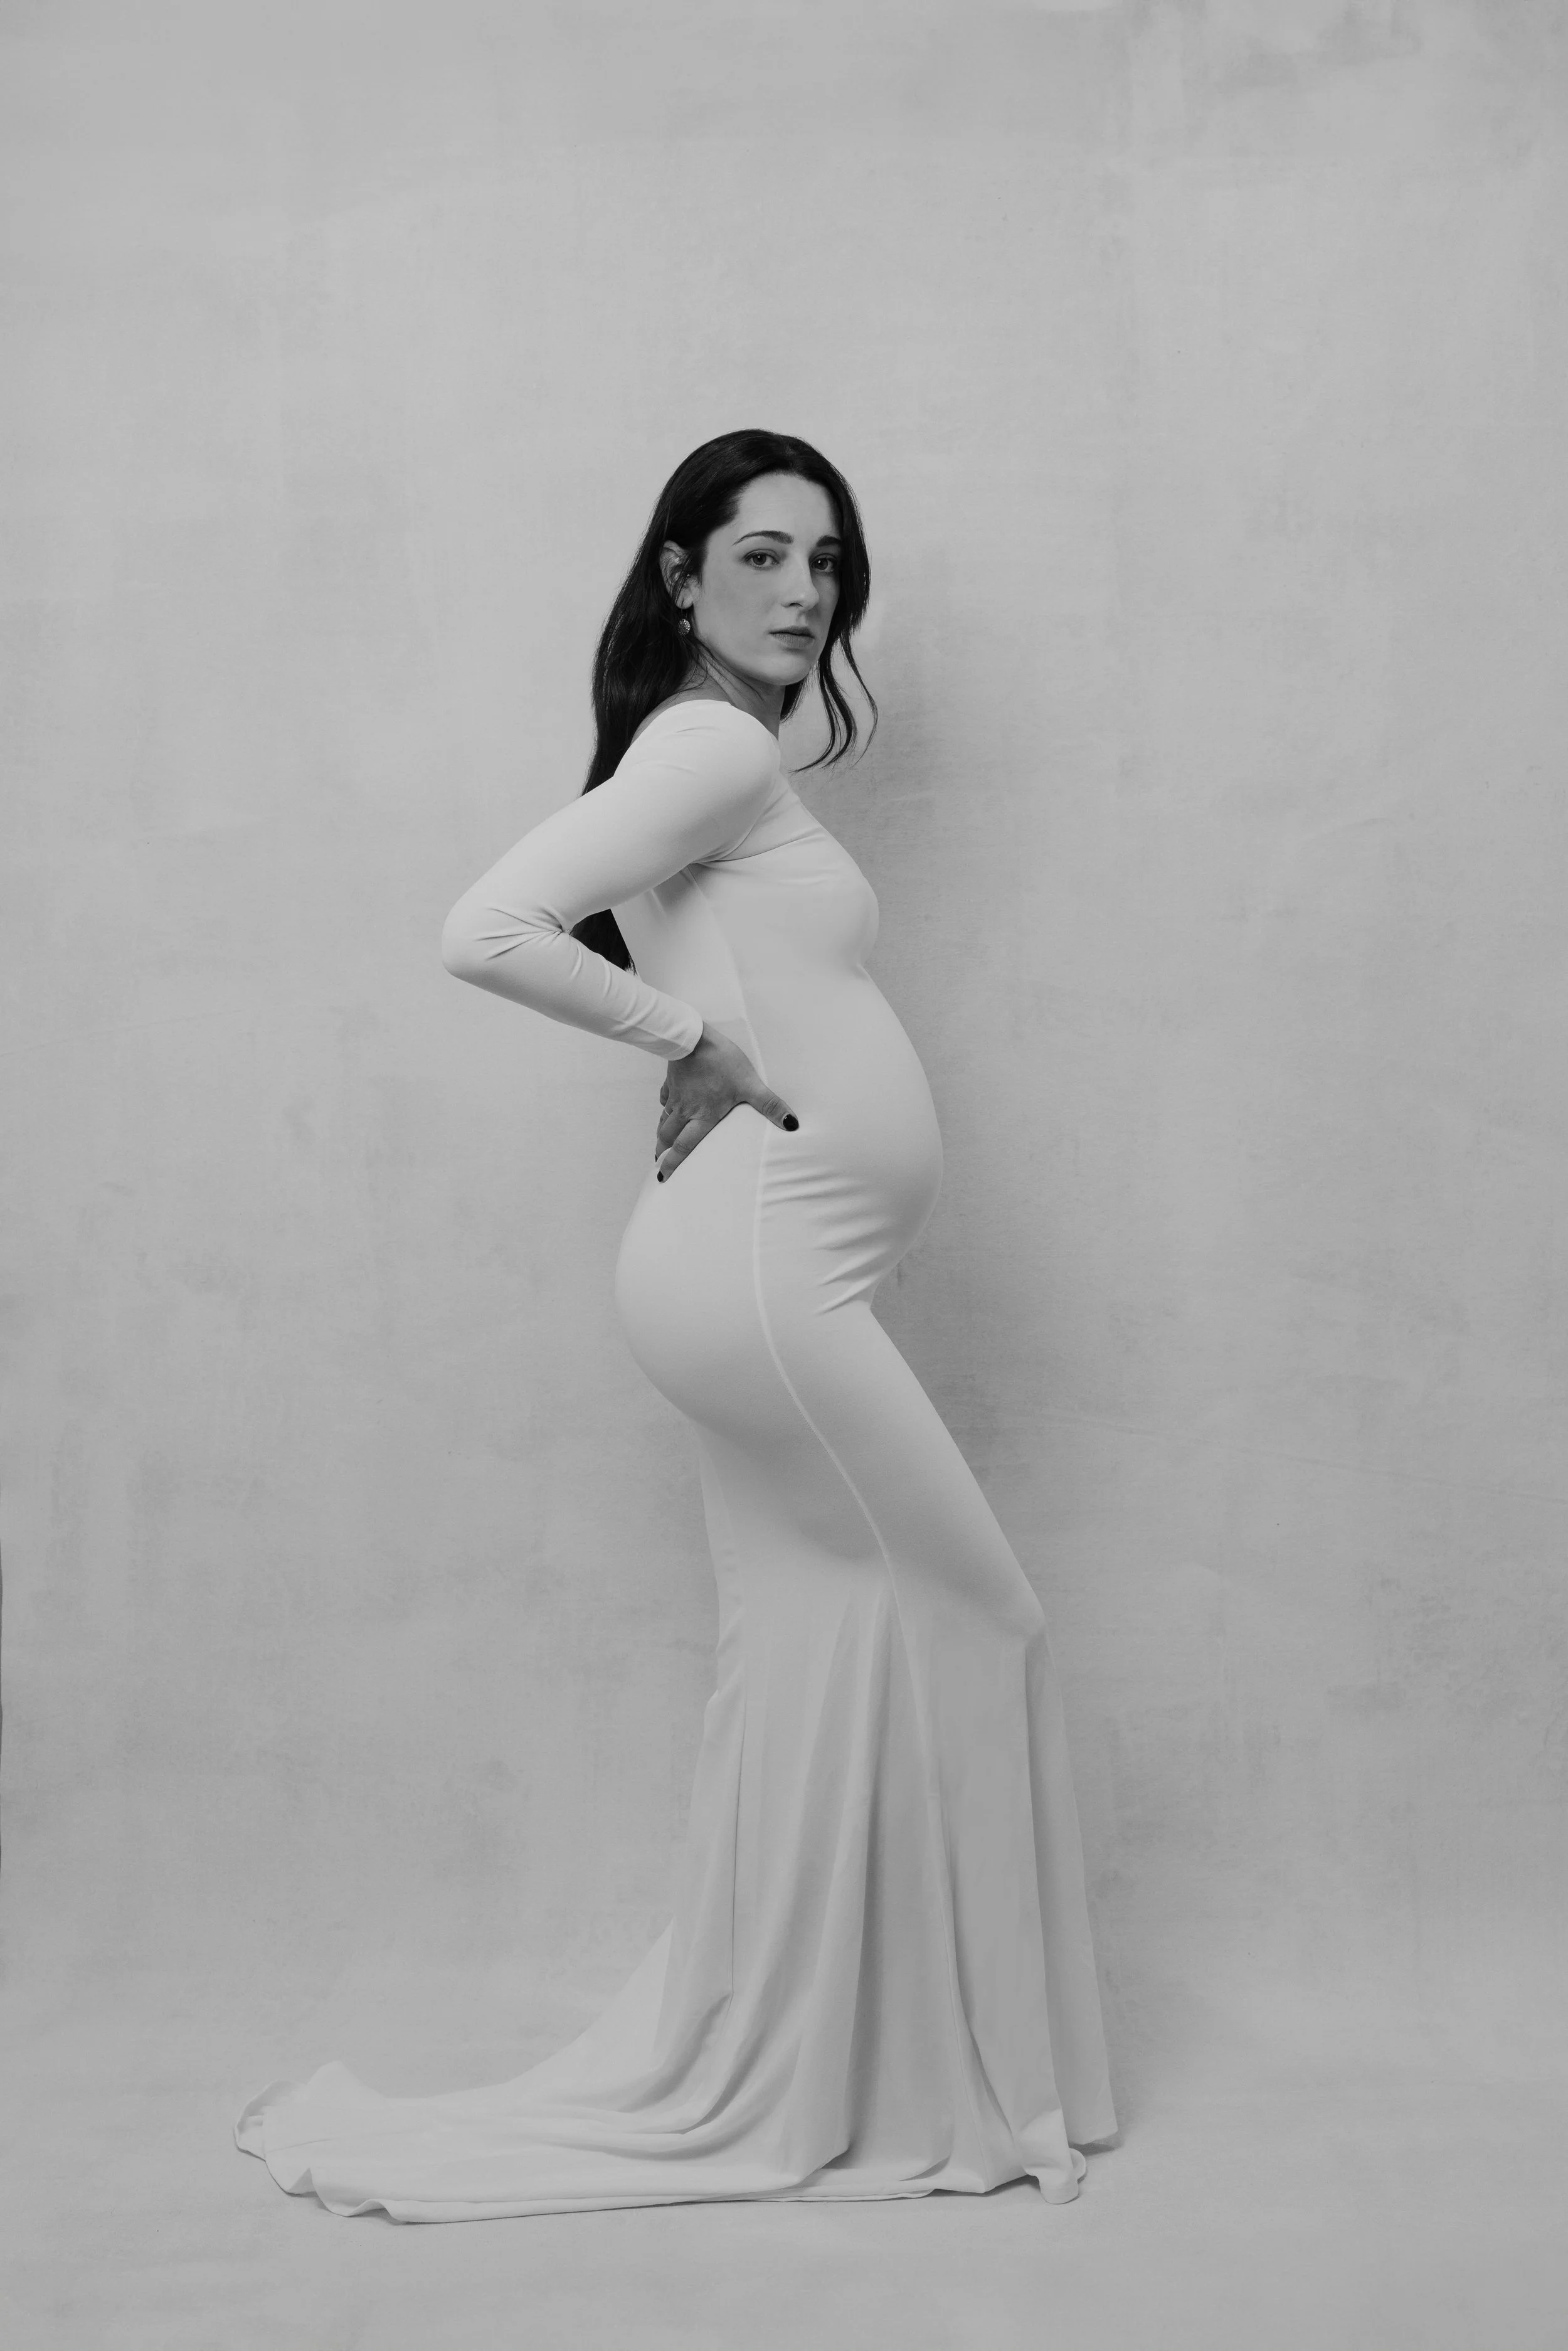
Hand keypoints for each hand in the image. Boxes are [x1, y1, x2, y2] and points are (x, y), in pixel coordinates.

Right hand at [655, 1023, 797, 1180]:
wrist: (693, 1038)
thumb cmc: (721, 1061)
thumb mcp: (750, 1085)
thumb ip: (770, 1105)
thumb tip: (791, 1124)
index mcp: (702, 1116)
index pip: (685, 1146)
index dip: (673, 1162)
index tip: (663, 1176)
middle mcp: (686, 1110)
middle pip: (669, 1136)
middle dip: (663, 1151)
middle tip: (659, 1164)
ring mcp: (676, 1095)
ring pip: (664, 1119)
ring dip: (661, 1134)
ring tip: (659, 1143)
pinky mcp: (672, 1080)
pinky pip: (665, 1099)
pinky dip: (665, 1108)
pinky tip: (667, 1107)